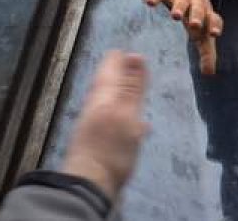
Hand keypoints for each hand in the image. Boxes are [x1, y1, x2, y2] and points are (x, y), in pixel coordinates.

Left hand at [62, 51, 149, 200]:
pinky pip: (116, 116)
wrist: (90, 183)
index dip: (126, 56)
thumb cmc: (111, 147)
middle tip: (147, 70)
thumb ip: (132, 86)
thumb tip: (135, 54)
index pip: (111, 63)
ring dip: (129, 94)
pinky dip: (128, 114)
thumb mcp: (127, 114)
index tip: (144, 55)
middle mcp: (97, 103)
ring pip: (114, 98)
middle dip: (128, 74)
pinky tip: (140, 124)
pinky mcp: (101, 138)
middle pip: (111, 79)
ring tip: (146, 93)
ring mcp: (97, 121)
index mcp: (103, 93)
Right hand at [145, 0, 221, 74]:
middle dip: (197, 17)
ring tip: (175, 16)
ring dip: (180, 7)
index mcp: (207, 15)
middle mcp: (197, 4)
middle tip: (195, 25)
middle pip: (199, 10)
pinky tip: (149, 3)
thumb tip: (209, 74)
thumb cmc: (199, 15)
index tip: (214, 34)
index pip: (214, 19)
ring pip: (183, 1)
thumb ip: (207, 53)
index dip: (214, 25)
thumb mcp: (203, 32)